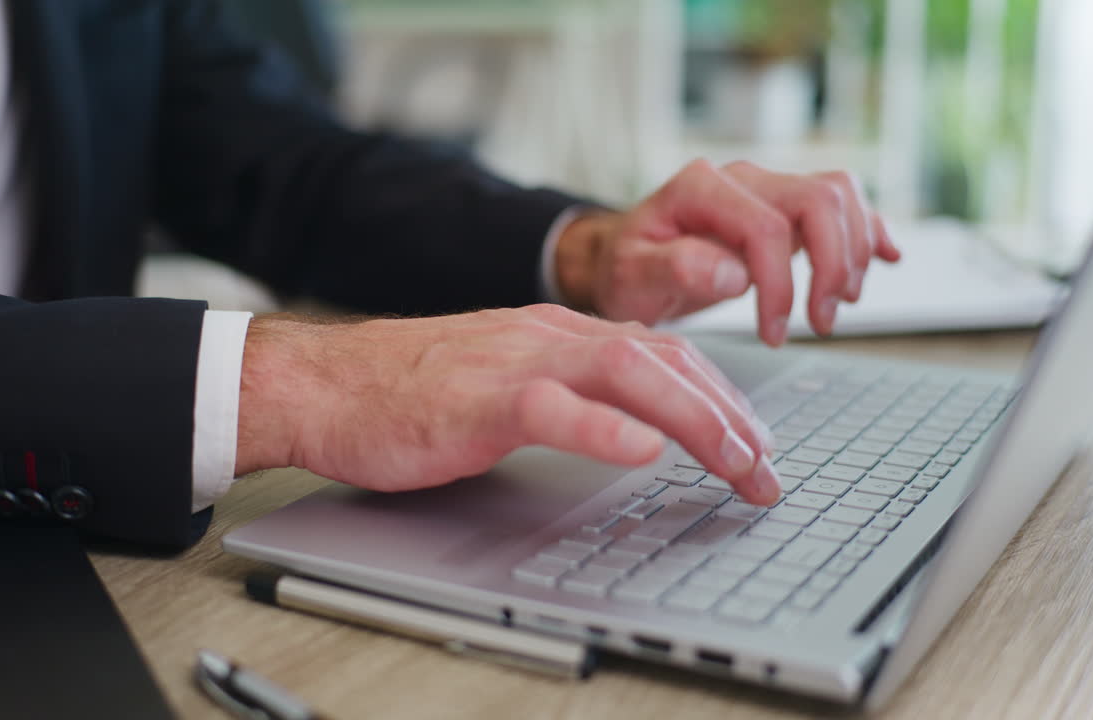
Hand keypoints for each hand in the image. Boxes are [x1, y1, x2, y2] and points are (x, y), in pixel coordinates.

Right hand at [235, 305, 780, 504]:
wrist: (326, 383)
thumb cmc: (408, 391)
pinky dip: (603, 427)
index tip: (755, 441)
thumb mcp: (506, 381)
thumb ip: (567, 391)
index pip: (663, 352)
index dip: (722, 396)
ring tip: (736, 462)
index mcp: (557, 333)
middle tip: (766, 470)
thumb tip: (633, 426)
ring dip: (693, 419)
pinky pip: (550, 407)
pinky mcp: (476, 400)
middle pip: (663, 360)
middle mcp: (547, 337)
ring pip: (626, 371)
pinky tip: (642, 450)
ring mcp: (514, 363)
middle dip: (729, 416)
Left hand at [555, 160, 900, 344]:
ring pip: (839, 194)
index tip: (772, 333)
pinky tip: (888, 258)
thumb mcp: (630, 276)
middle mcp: (740, 178)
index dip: (780, 285)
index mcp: (699, 187)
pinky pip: (842, 203)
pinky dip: (870, 229)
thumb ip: (673, 268)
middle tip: (820, 323)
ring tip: (837, 307)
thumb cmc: (626, 268)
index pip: (765, 227)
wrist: (624, 258)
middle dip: (833, 266)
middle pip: (819, 199)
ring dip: (853, 252)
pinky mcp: (784, 207)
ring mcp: (766, 188)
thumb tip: (733, 273)